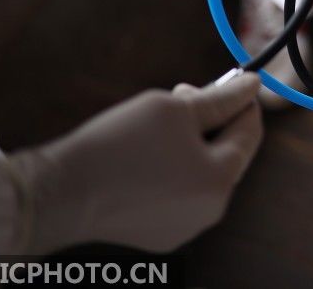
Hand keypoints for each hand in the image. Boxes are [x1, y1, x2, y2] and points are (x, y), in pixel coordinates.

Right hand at [6, 74, 262, 252]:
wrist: (59, 193)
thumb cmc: (118, 145)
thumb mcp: (174, 108)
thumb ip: (220, 99)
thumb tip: (253, 86)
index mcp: (220, 181)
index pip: (250, 132)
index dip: (242, 101)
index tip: (230, 79)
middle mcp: (210, 211)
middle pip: (228, 153)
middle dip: (212, 120)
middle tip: (184, 94)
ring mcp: (184, 227)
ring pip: (203, 172)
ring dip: (192, 142)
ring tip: (160, 123)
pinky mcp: (159, 234)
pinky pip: (180, 192)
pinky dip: (173, 168)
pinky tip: (145, 154)